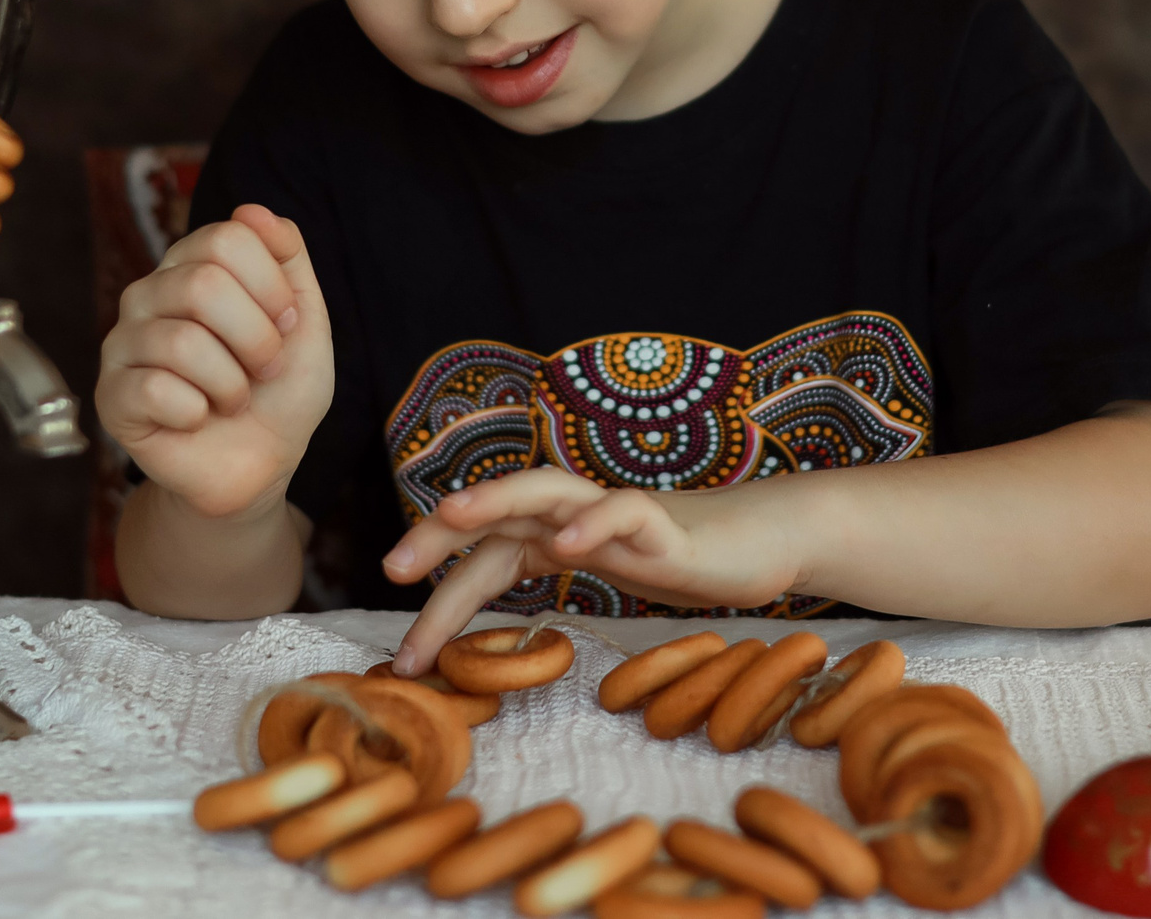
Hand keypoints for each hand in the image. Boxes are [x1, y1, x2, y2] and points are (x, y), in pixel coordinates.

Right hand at [96, 204, 331, 519]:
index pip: (229, 237)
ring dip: (231, 384)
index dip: (273, 289)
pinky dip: (197, 412)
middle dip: (257, 339)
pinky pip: (155, 390)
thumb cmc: (279, 391)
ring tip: (232, 399)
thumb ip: (287, 258)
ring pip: (183, 341)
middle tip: (263, 370)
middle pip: (203, 284)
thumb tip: (251, 209)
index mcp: (193, 264)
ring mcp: (122, 342)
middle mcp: (149, 293)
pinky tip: (196, 419)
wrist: (259, 465)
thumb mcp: (306, 320)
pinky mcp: (111, 395)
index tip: (286, 326)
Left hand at [376, 467, 804, 673]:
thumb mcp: (602, 579)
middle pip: (496, 512)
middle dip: (440, 535)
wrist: (760, 541)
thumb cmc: (676, 561)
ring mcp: (616, 514)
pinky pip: (624, 510)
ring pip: (548, 491)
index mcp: (554, 534)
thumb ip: (553, 585)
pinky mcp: (664, 524)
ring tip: (454, 516)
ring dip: (498, 498)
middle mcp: (575, 516)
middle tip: (391, 569)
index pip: (483, 559)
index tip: (404, 659)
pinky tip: (569, 546)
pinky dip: (594, 521)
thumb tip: (488, 635)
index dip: (440, 603)